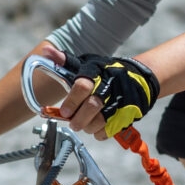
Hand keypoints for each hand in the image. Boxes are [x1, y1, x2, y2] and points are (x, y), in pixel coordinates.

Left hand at [42, 45, 159, 139]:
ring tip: (83, 124)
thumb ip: (65, 61)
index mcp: (96, 73)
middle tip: (72, 123)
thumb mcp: (87, 63)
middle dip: (78, 119)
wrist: (139, 79)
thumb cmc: (105, 73)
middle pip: (92, 106)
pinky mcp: (125, 116)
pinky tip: (96, 127)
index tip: (64, 112)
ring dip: (87, 126)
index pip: (82, 86)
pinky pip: (108, 131)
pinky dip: (98, 133)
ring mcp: (118, 102)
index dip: (72, 101)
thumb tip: (46, 51)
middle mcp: (108, 87)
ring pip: (99, 121)